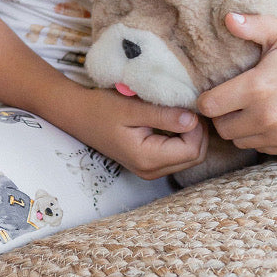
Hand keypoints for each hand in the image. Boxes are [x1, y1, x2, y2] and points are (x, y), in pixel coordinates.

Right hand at [66, 86, 206, 179]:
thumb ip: (163, 115)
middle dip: (199, 132)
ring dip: (192, 134)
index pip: (192, 150)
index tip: (187, 105)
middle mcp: (151, 171)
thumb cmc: (101, 108)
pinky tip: (175, 119)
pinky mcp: (151, 163)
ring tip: (181, 111)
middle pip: (195, 157)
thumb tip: (193, 120)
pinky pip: (179, 154)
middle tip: (189, 107)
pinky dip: (183, 137)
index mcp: (147, 159)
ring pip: (190, 157)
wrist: (78, 116)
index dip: (197, 128)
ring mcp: (151, 170)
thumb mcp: (132, 108)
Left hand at [196, 12, 276, 154]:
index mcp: (257, 88)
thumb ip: (251, 25)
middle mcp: (267, 116)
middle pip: (221, 128)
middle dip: (221, 115)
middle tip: (232, 100)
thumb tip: (227, 18)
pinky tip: (267, 118)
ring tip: (249, 109)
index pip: (209, 106)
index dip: (207, 99)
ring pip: (238, 141)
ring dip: (239, 128)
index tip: (215, 91)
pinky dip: (258, 136)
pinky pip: (260, 147)